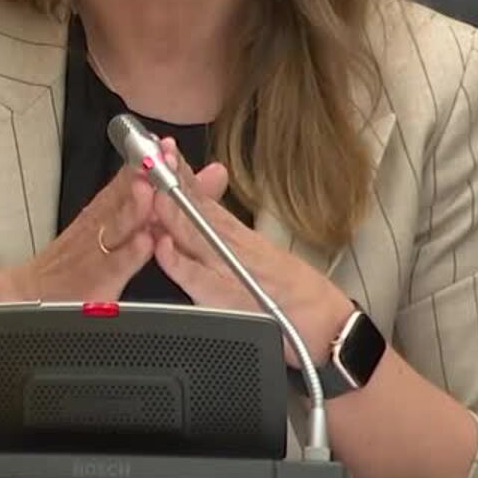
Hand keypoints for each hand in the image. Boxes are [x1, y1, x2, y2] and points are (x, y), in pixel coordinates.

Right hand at [0, 161, 157, 302]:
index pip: (127, 179)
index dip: (147, 162)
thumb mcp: (103, 222)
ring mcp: (97, 251)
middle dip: (144, 177)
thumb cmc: (73, 259)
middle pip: (123, 196)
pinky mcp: (96, 281)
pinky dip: (129, 254)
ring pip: (117, 225)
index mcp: (104, 210)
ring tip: (148, 190)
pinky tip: (144, 243)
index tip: (164, 144)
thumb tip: (166, 177)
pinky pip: (114, 265)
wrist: (33, 292)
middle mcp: (100, 225)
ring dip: (134, 207)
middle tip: (161, 159)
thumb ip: (135, 200)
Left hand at [147, 138, 353, 364]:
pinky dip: (180, 263)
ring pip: (194, 235)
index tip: (164, 151)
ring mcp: (230, 270)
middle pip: (194, 209)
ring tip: (151, 187)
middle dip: (170, 182)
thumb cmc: (295, 297)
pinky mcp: (229, 298)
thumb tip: (193, 225)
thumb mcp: (260, 258)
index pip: (201, 199)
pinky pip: (199, 278)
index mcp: (235, 236)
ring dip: (171, 211)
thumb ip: (227, 238)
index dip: (180, 174)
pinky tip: (163, 247)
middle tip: (150, 156)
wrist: (327, 326)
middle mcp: (232, 246)